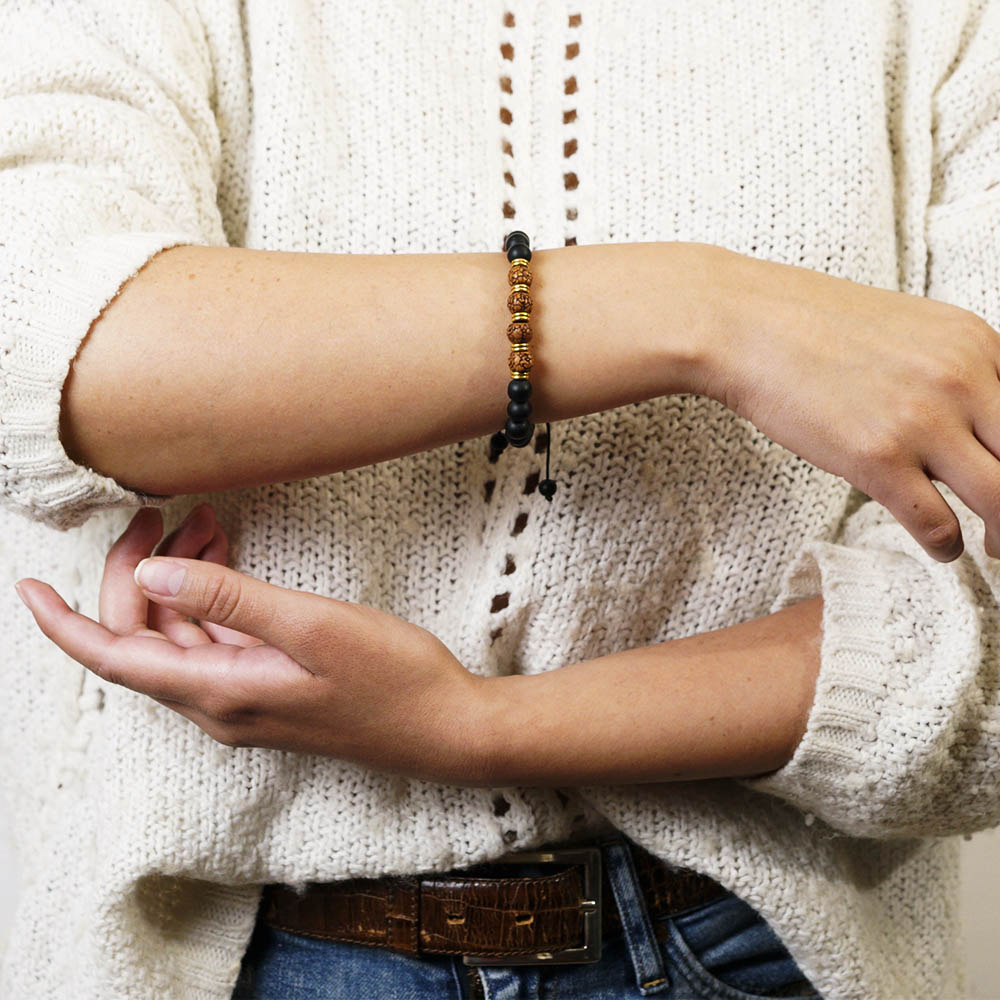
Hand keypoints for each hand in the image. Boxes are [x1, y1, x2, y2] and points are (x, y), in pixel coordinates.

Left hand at [13, 504, 488, 784]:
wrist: (444, 727)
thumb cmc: (390, 679)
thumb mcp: (312, 627)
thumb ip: (230, 599)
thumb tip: (152, 575)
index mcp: (218, 692)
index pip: (113, 658)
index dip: (62, 623)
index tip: (27, 587)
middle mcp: (219, 704)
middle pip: (144, 639)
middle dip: (139, 574)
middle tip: (160, 515)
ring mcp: (245, 700)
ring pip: (181, 636)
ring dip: (180, 580)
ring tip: (206, 524)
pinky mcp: (270, 690)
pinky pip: (216, 642)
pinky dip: (212, 598)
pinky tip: (230, 559)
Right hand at [702, 251, 999, 560]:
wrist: (748, 326)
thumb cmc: (815, 328)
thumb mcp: (911, 330)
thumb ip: (955, 368)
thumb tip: (976, 423)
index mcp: (978, 343)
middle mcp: (963, 380)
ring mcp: (921, 421)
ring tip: (991, 547)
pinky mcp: (877, 459)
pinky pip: (936, 523)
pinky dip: (945, 545)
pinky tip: (940, 546)